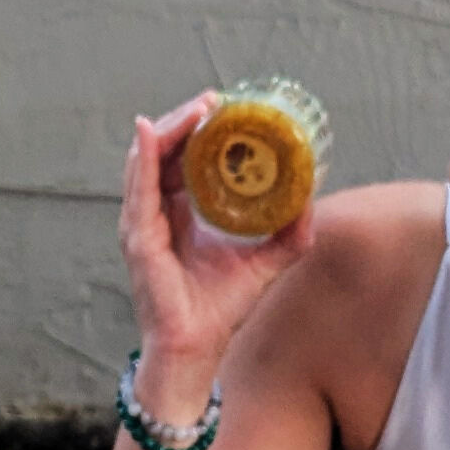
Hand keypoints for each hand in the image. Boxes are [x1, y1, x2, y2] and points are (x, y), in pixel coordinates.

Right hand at [118, 93, 314, 405]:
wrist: (197, 350)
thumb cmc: (219, 311)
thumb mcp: (264, 261)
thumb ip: (289, 233)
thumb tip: (311, 198)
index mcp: (179, 215)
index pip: (182, 160)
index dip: (199, 131)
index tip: (225, 108)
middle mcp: (156, 215)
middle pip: (163, 152)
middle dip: (186, 121)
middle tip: (214, 99)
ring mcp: (142, 225)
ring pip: (147, 160)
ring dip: (169, 128)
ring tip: (196, 107)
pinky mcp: (138, 238)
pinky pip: (138, 188)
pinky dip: (142, 156)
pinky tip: (150, 131)